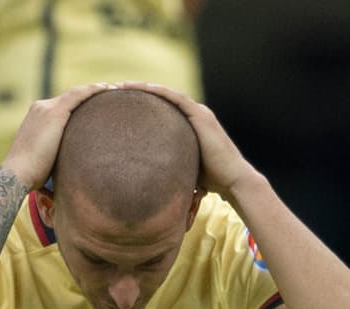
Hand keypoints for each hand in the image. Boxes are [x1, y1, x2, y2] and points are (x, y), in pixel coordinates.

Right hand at [0, 82, 117, 188]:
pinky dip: (94, 90)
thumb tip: (72, 168)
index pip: (64, 108)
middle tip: (113, 95)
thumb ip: (58, 156)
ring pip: (77, 93)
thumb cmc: (30, 177)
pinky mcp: (54, 112)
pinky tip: (109, 89)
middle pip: (71, 98)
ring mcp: (47, 108)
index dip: (81, 107)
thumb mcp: (46, 161)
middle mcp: (41, 108)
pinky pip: (79, 95)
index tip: (97, 109)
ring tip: (116, 89)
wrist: (16, 175)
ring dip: (97, 90)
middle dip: (91, 96)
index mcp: (37, 119)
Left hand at [117, 81, 256, 200]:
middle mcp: (194, 116)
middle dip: (140, 93)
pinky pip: (176, 98)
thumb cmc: (211, 181)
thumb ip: (170, 167)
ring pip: (167, 94)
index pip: (162, 110)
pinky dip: (159, 91)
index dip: (143, 105)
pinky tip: (143, 87)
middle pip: (162, 99)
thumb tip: (148, 181)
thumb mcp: (184, 169)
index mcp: (190, 126)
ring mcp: (198, 113)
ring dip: (145, 88)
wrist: (233, 180)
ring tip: (123, 85)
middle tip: (116, 90)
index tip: (121, 104)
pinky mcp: (200, 115)